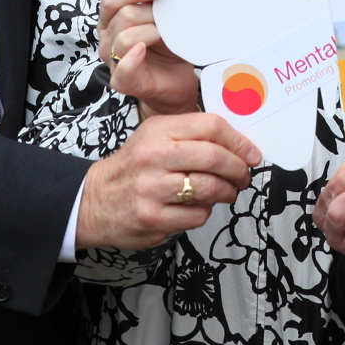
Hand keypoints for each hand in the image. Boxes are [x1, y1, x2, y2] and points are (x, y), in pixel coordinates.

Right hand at [75, 113, 262, 251]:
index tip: (252, 154)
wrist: (93, 200)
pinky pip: (197, 215)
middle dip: (238, 169)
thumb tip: (239, 143)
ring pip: (210, 188)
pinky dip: (204, 212)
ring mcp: (152, 189)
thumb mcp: (155, 136)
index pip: (211, 126)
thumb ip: (191, 134)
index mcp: (159, 131)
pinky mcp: (152, 219)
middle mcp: (154, 157)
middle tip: (243, 176)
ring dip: (226, 193)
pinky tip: (196, 207)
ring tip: (225, 192)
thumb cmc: (134, 166)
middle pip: (214, 158)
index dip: (239, 141)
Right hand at [97, 0, 201, 114]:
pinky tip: (143, 50)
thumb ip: (156, 5)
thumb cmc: (168, 48)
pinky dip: (132, 58)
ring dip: (152, 32)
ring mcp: (112, 61)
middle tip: (172, 18)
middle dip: (152, 13)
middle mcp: (108, 39)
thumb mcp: (163, 21)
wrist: (176, 81)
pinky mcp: (122, 82)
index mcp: (112, 20)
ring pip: (125, 38)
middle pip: (123, 15)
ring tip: (168, 36)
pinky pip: (123, 69)